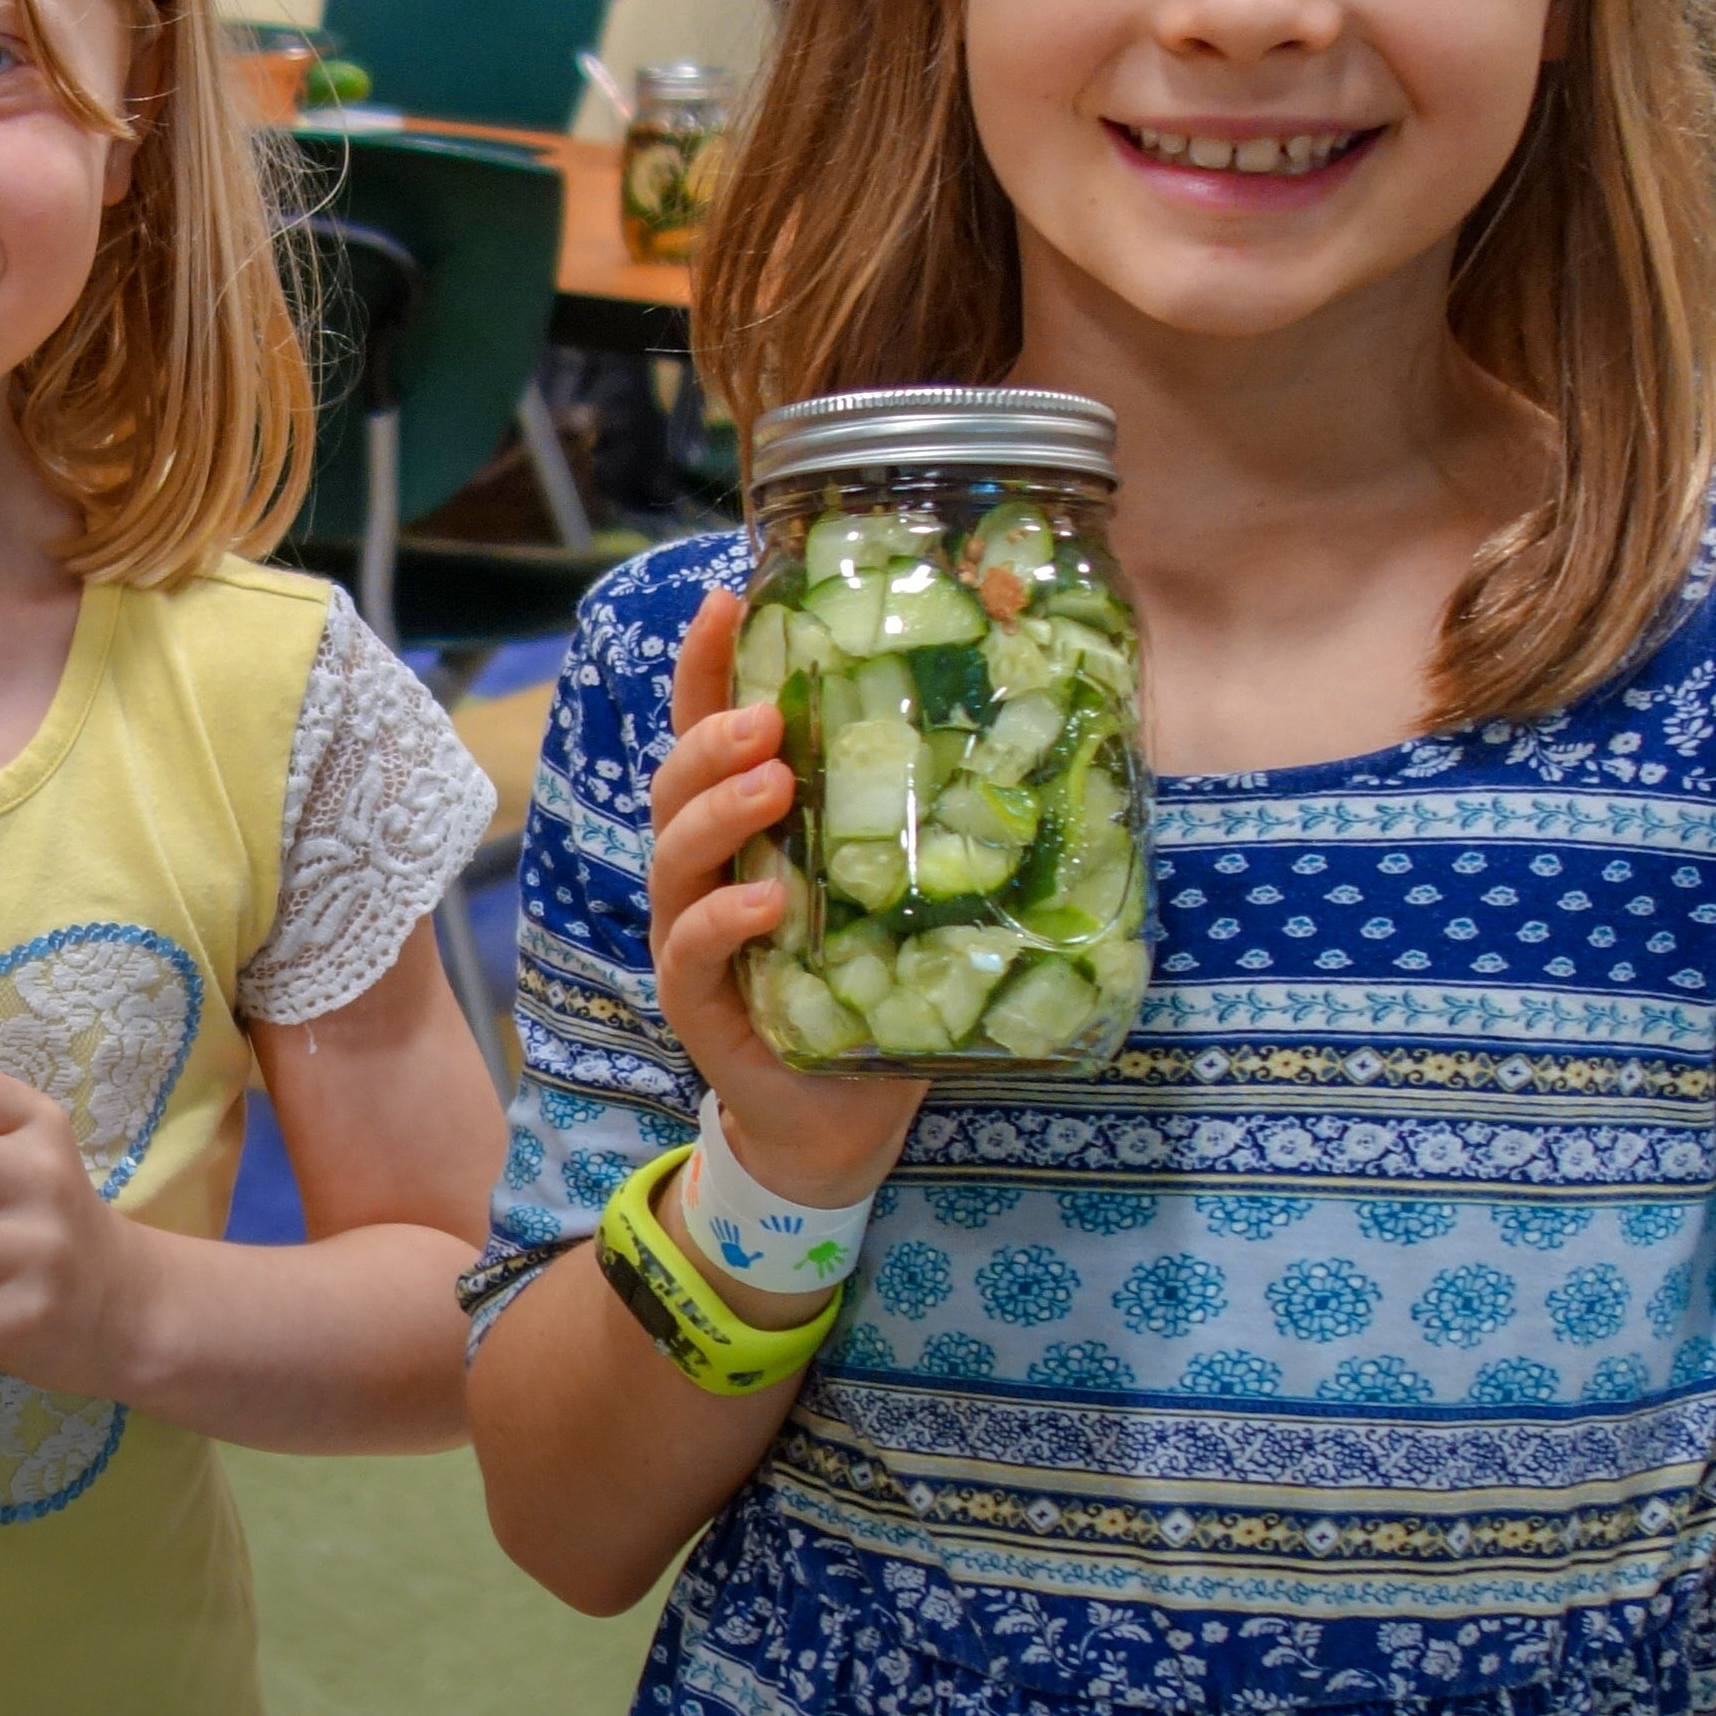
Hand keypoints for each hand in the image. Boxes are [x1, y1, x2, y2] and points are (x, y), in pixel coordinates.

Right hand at [644, 591, 924, 1212]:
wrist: (845, 1119)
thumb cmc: (880, 984)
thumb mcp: (914, 887)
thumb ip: (944, 814)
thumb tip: (1042, 714)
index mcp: (752, 825)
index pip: (712, 726)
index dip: (709, 662)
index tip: (730, 596)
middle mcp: (708, 868)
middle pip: (677, 779)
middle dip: (712, 733)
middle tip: (769, 715)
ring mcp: (692, 934)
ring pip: (674, 856)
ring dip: (717, 811)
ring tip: (773, 781)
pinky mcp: (700, 1004)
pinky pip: (689, 951)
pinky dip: (722, 922)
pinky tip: (763, 904)